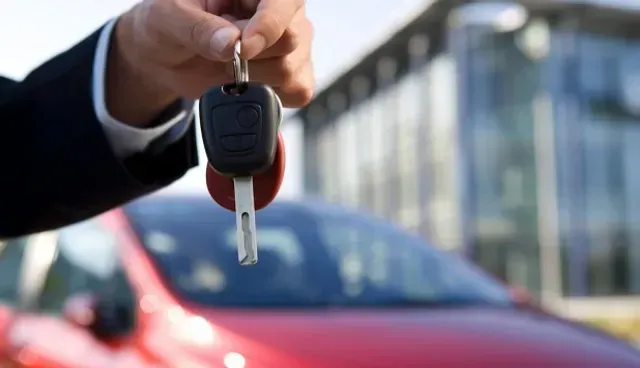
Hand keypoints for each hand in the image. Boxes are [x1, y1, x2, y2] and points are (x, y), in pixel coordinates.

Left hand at [107, 0, 313, 125]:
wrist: (166, 57)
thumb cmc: (168, 25)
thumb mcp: (167, 18)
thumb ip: (198, 28)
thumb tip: (231, 44)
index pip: (284, 2)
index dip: (268, 26)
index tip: (242, 48)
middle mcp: (281, 12)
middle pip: (292, 40)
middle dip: (253, 59)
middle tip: (223, 56)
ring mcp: (291, 44)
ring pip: (291, 70)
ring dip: (254, 79)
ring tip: (229, 68)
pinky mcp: (291, 74)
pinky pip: (299, 91)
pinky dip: (269, 97)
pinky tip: (246, 85)